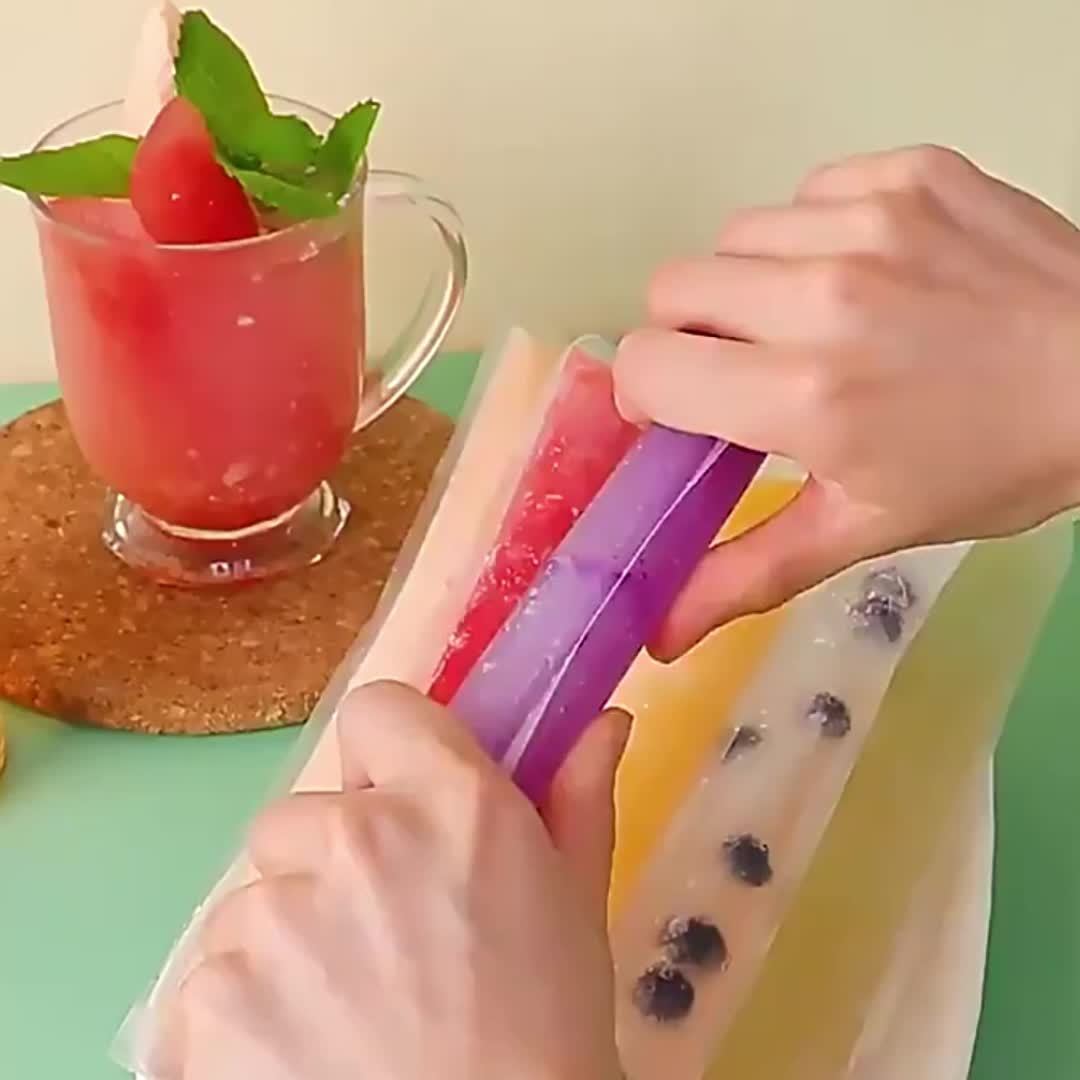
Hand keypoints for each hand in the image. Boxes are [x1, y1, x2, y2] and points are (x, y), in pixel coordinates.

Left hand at [159, 682, 629, 1079]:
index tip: (397, 810)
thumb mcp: (576, 908)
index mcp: (449, 802)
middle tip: (377, 941)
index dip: (385, 758)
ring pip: (253, 900)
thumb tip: (604, 719)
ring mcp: (271, 916)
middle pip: (302, 816)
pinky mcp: (206, 997)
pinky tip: (296, 1054)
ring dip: (283, 943)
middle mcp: (353, 837)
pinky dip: (238, 1013)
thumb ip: (579, 798)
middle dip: (327, 865)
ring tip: (340, 1015)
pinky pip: (209, 976)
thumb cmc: (547, 1033)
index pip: (376, 710)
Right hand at [615, 145, 1079, 657]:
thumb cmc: (992, 465)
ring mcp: (872, 220)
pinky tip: (868, 271)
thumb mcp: (866, 529)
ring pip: (736, 235)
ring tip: (814, 318)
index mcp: (805, 396)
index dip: (648, 392)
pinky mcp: (911, 171)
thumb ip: (748, 572)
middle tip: (744, 367)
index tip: (681, 411)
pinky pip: (808, 192)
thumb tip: (659, 635)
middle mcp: (825, 295)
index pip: (647, 362)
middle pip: (673, 286)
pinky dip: (817, 233)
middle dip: (689, 333)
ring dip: (753, 282)